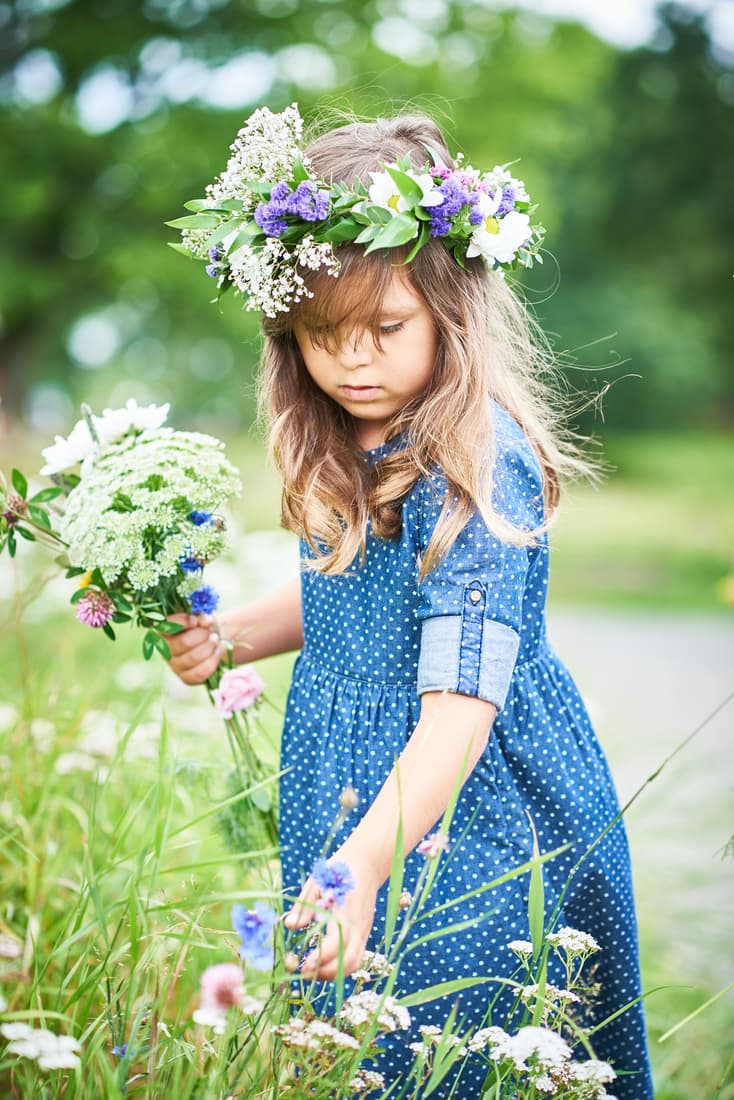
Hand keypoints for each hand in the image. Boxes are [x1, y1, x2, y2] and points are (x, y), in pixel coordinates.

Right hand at [165, 612, 223, 683]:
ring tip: (215, 640)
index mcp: (164, 630)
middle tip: (210, 631)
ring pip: (194, 657)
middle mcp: (165, 649)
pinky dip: (213, 660)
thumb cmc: (203, 626)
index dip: (182, 622)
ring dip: (210, 646)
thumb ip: (202, 616)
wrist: (212, 641)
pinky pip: (200, 672)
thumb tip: (205, 620)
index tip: (195, 620)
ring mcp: (174, 665)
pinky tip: (216, 651)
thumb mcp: (203, 616)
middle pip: (184, 642)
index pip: (165, 626)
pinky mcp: (186, 678)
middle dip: (203, 634)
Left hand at [283, 855, 380, 980]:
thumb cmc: (336, 872)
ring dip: (334, 973)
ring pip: (354, 963)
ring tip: (313, 972)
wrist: (365, 864)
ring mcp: (363, 931)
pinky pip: (357, 958)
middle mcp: (357, 926)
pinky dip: (342, 968)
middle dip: (326, 972)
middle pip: (348, 960)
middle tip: (303, 973)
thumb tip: (289, 925)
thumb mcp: (317, 883)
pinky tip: (325, 966)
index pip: (337, 943)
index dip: (321, 957)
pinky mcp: (364, 934)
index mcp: (344, 912)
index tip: (304, 964)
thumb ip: (304, 906)